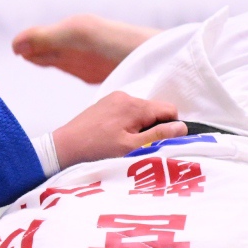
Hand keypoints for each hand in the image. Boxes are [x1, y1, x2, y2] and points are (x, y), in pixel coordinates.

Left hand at [52, 91, 185, 168]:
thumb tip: (183, 127)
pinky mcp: (105, 103)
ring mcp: (114, 98)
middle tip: (141, 147)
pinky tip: (115, 138)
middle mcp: (125, 96)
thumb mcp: (132, 148)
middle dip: (154, 127)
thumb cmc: (98, 152)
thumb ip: (159, 136)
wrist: (64, 148)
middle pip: (155, 110)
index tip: (159, 143)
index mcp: (135, 105)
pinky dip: (128, 123)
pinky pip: (127, 110)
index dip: (171, 127)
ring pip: (141, 111)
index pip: (170, 110)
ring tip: (126, 144)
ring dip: (140, 126)